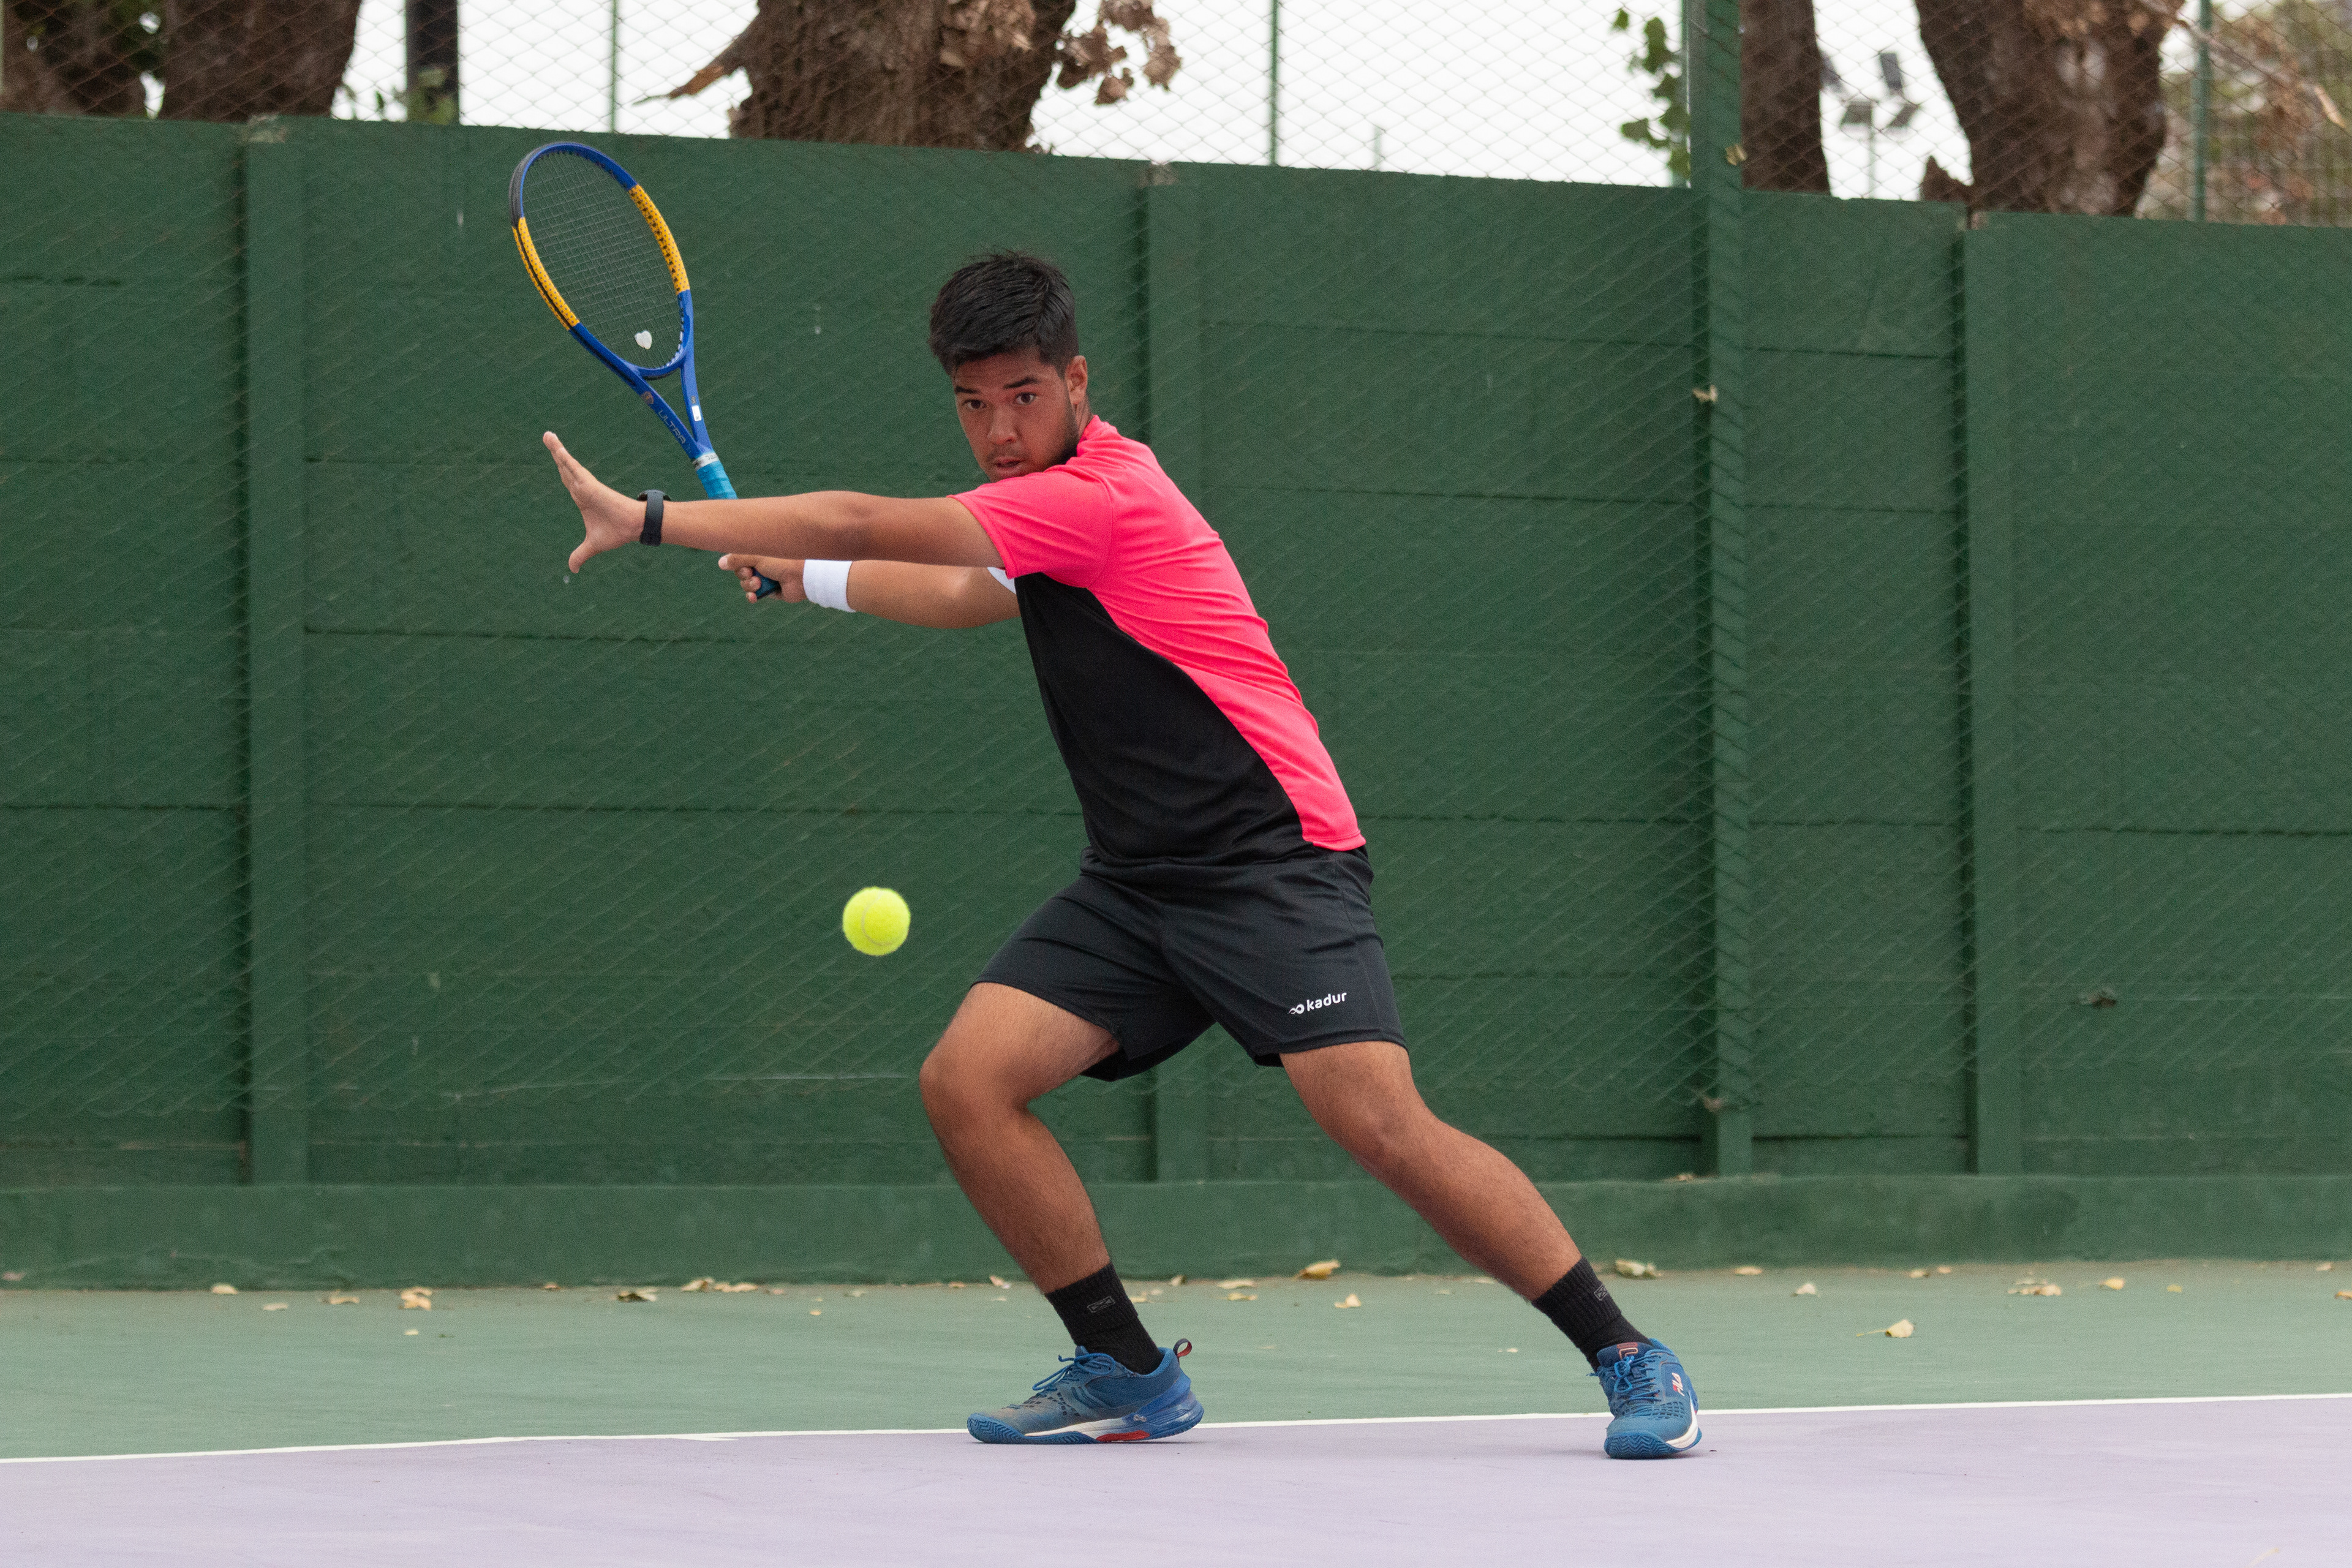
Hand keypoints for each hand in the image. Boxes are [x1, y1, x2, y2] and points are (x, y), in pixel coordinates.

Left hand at [544, 432, 640, 573]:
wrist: (631, 528)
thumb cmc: (616, 532)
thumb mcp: (592, 546)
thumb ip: (580, 554)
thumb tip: (572, 569)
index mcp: (582, 498)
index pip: (566, 478)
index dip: (560, 467)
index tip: (554, 454)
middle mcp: (582, 488)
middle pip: (563, 466)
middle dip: (555, 451)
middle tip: (547, 435)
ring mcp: (585, 485)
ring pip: (566, 464)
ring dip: (556, 449)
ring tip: (547, 434)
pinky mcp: (589, 484)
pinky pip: (573, 469)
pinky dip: (564, 458)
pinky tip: (555, 448)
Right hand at [720, 554, 803, 602]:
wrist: (801, 575)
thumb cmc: (782, 560)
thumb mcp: (756, 556)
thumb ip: (737, 558)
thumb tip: (720, 563)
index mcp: (760, 552)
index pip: (739, 557)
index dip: (736, 562)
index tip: (741, 562)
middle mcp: (762, 564)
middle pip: (740, 572)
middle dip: (743, 574)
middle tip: (751, 573)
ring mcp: (766, 578)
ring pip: (746, 584)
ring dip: (749, 585)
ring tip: (759, 583)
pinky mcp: (771, 591)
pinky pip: (755, 595)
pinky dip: (752, 596)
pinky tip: (754, 596)